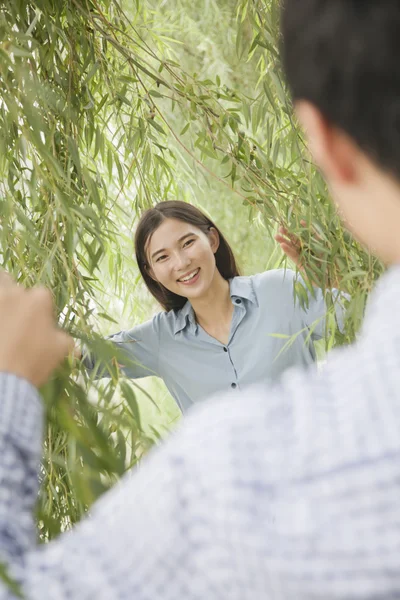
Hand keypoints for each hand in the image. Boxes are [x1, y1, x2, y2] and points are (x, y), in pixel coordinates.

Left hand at [0, 272, 73, 387]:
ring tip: (4, 315)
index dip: (42, 309)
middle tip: (16, 318)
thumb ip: (67, 341)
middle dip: (16, 299)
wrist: (5, 377)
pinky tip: (1, 326)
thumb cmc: (35, 360)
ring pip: (0, 285)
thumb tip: (77, 350)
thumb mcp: (60, 350)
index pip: (42, 295)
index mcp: (39, 299)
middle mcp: (16, 293)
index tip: (39, 324)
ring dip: (3, 298)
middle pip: (14, 285)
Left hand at [275, 222, 341, 288]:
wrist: (339, 277)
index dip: (287, 249)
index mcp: (303, 262)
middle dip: (286, 239)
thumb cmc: (326, 281)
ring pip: (301, 238)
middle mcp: (307, 253)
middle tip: (277, 234)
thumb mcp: (314, 279)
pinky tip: (301, 222)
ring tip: (283, 227)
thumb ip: (307, 273)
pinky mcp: (323, 244)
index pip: (293, 254)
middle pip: (294, 245)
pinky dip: (309, 228)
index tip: (281, 244)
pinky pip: (314, 235)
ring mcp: (314, 248)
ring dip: (293, 232)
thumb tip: (301, 267)